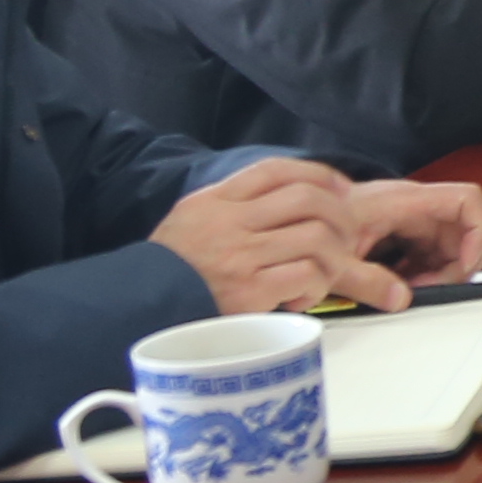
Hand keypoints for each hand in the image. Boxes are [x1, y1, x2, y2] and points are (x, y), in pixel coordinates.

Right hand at [159, 158, 479, 318]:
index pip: (275, 170)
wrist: (131, 312)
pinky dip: (318, 285)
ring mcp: (240, 256)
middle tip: (350, 239)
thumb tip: (287, 207)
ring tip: (329, 274)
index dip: (319, 175)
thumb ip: (232, 211)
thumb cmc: (168, 275)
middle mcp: (229, 222)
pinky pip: (307, 276)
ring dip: (336, 256)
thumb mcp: (190, 224)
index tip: (342, 190)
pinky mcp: (248, 292)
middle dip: (342, 217)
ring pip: (316, 237)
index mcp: (214, 201)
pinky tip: (304, 297)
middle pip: (308, 200)